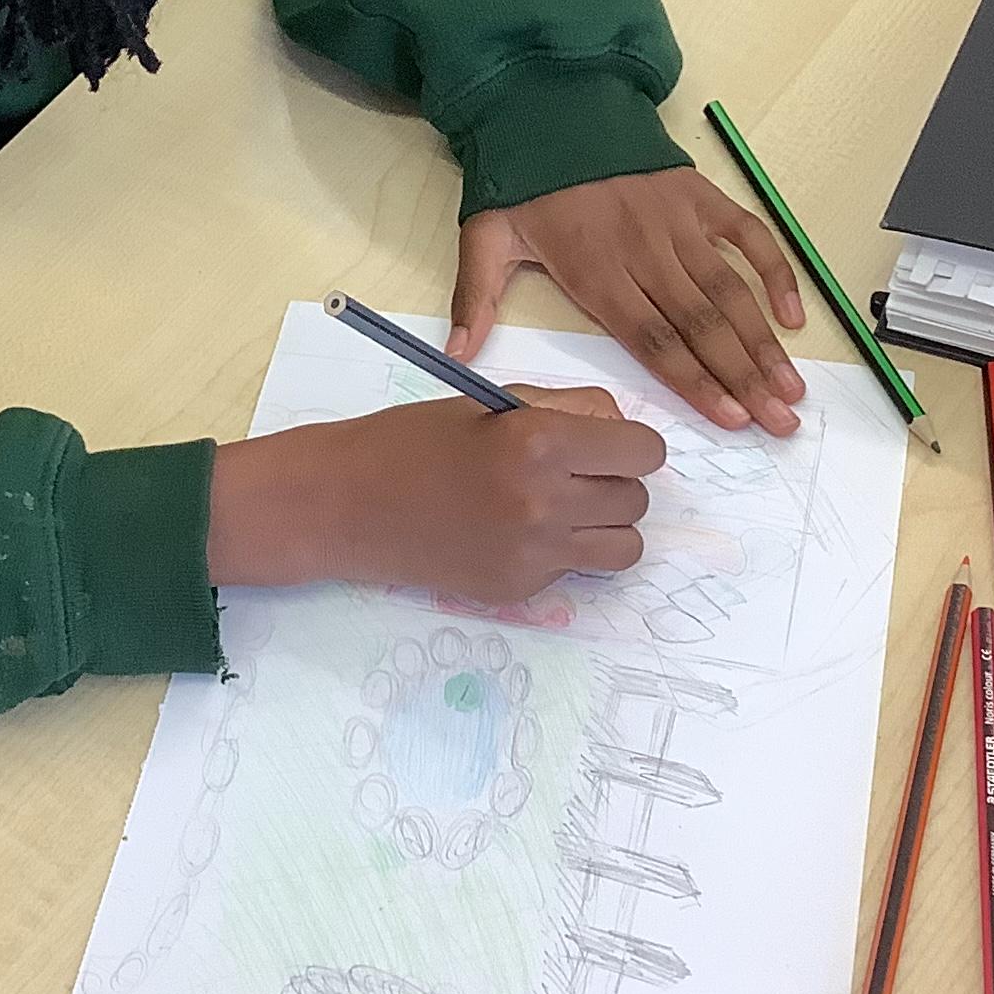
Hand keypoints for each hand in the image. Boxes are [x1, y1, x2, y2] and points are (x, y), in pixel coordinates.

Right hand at [208, 386, 665, 603]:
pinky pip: (575, 570)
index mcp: (541, 441)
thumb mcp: (494, 404)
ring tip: (562, 508)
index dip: (632, 445)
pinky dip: (561, 552)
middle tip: (574, 472)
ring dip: (605, 525)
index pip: (644, 451)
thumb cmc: (416, 440)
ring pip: (625, 546)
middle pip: (637, 499)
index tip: (610, 444)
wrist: (349, 504)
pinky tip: (513, 533)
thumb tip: (623, 430)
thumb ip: (567, 412)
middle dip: (615, 482)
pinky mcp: (519, 589)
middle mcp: (544, 503)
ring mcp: (533, 555)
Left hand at [449, 170, 808, 434]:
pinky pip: (750, 236)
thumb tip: (456, 356)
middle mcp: (646, 252)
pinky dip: (776, 273)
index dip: (696, 382)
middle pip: (703, 327)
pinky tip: (794, 317)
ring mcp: (679, 224)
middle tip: (782, 423)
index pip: (655, 341)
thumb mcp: (485, 236)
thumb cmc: (523, 182)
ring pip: (731, 292)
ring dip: (765, 342)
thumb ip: (474, 298)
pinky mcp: (700, 197)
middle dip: (745, 379)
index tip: (732, 419)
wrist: (551, 105)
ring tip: (792, 388)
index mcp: (597, 272)